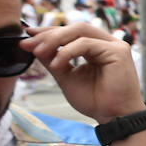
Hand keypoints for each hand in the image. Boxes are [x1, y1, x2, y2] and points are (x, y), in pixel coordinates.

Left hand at [22, 23, 145, 122]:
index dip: (49, 32)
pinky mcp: (117, 51)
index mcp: (97, 48)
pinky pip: (86, 44)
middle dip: (49, 34)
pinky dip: (67, 52)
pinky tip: (57, 64)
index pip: (71, 33)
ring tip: (38, 53)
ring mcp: (114, 46)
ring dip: (55, 40)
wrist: (113, 117)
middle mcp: (107, 43)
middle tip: (28, 44)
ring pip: (80, 31)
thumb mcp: (66, 78)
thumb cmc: (96, 101)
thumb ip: (53, 61)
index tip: (28, 36)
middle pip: (74, 28)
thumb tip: (33, 46)